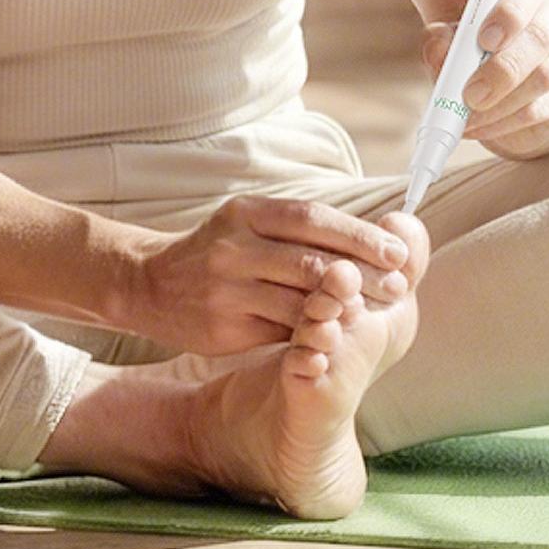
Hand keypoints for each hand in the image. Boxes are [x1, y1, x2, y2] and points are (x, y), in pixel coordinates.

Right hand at [123, 195, 430, 356]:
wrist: (150, 284)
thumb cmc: (218, 251)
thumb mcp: (248, 223)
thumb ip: (296, 228)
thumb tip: (369, 234)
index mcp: (247, 213)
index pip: (312, 218)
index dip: (358, 235)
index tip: (397, 251)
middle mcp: (236, 246)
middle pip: (311, 260)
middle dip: (360, 274)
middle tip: (398, 286)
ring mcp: (227, 288)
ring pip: (299, 301)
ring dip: (342, 309)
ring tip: (376, 313)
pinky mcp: (224, 326)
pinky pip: (280, 333)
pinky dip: (313, 334)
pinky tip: (338, 335)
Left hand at [422, 0, 548, 160]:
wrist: (534, 67)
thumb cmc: (489, 43)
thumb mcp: (460, 32)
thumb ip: (444, 37)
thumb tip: (438, 54)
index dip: (506, 17)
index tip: (484, 40)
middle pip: (539, 40)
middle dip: (501, 71)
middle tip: (470, 94)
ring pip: (542, 79)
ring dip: (499, 104)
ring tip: (466, 118)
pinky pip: (542, 111)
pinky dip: (505, 124)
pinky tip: (480, 127)